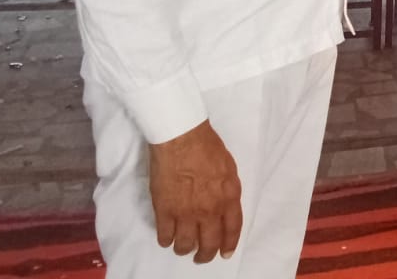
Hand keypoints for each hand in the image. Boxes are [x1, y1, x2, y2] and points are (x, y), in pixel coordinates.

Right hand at [147, 120, 242, 263]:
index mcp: (228, 197)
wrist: (182, 138)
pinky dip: (166, 240)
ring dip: (184, 249)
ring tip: (182, 247)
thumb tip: (224, 206)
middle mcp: (209, 210)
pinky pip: (165, 236)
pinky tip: (167, 237)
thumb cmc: (207, 147)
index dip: (228, 245)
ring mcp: (186, 212)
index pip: (232, 230)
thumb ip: (227, 191)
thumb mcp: (229, 169)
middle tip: (201, 257)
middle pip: (209, 243)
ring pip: (185, 245)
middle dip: (205, 255)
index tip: (224, 253)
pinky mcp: (165, 211)